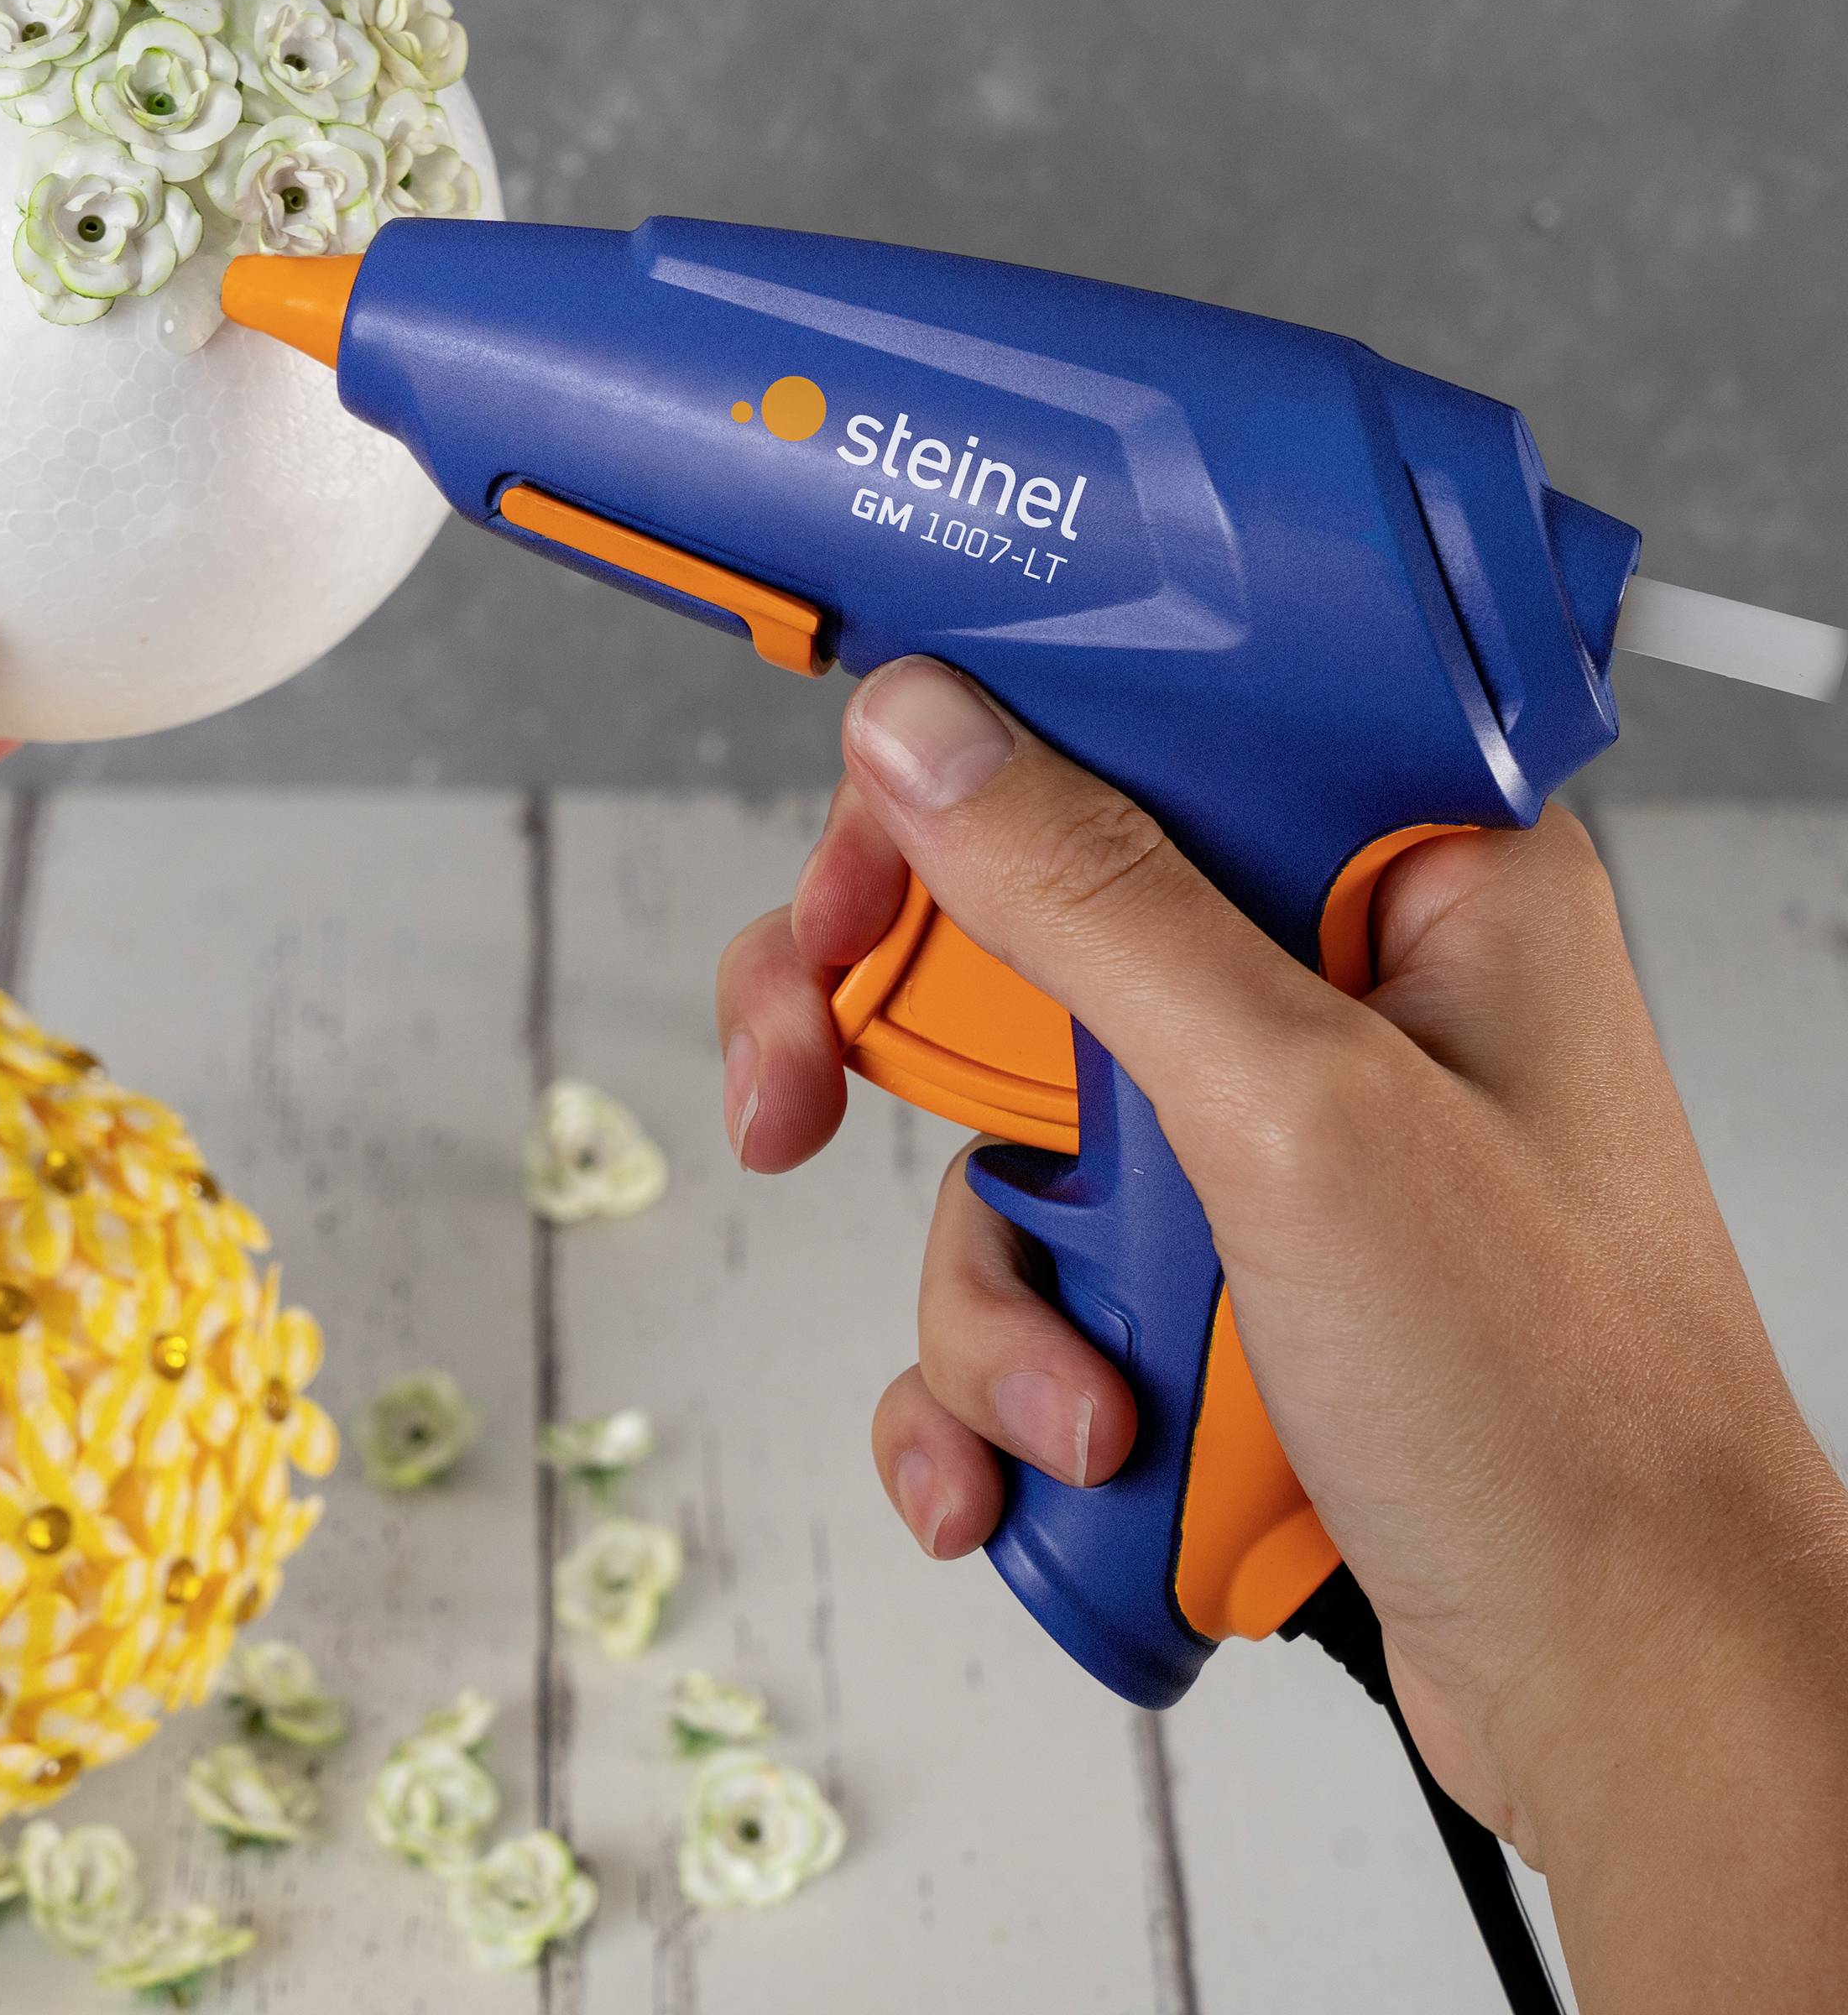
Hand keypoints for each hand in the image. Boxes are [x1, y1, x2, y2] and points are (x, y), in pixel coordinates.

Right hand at [718, 655, 1847, 2008]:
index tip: (853, 870)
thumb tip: (928, 735)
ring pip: (999, 1131)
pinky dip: (1002, 1376)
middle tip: (795, 1094)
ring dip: (986, 1291)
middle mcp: (1328, 984)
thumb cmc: (1566, 1412)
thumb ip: (1094, 901)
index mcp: (1405, 874)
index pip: (1134, 727)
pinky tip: (1037, 1465)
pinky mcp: (1217, 1267)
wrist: (1626, 1695)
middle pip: (1019, 929)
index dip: (963, 778)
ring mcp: (1265, 1137)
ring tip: (1073, 1409)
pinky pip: (1031, 1270)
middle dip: (890, 1048)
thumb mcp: (1297, 1115)